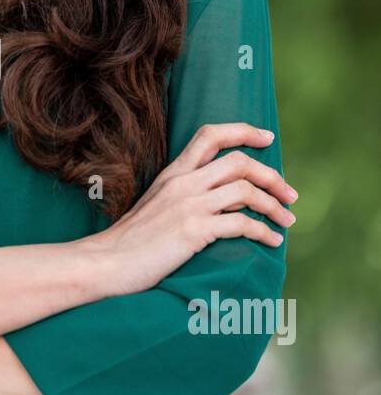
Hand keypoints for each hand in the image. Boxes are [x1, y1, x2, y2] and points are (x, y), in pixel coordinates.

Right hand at [80, 122, 296, 299]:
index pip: (211, 135)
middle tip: (290, 195)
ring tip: (287, 221)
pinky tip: (272, 242)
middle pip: (240, 162)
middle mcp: (183, 183)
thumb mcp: (155, 207)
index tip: (268, 138)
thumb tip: (219, 200)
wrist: (104, 263)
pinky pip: (242, 224)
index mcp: (173, 173)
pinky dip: (264, 231)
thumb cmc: (129, 242)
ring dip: (274, 205)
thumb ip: (182, 196)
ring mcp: (188, 205)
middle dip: (272, 176)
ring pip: (246, 191)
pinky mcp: (193, 230)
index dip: (244, 131)